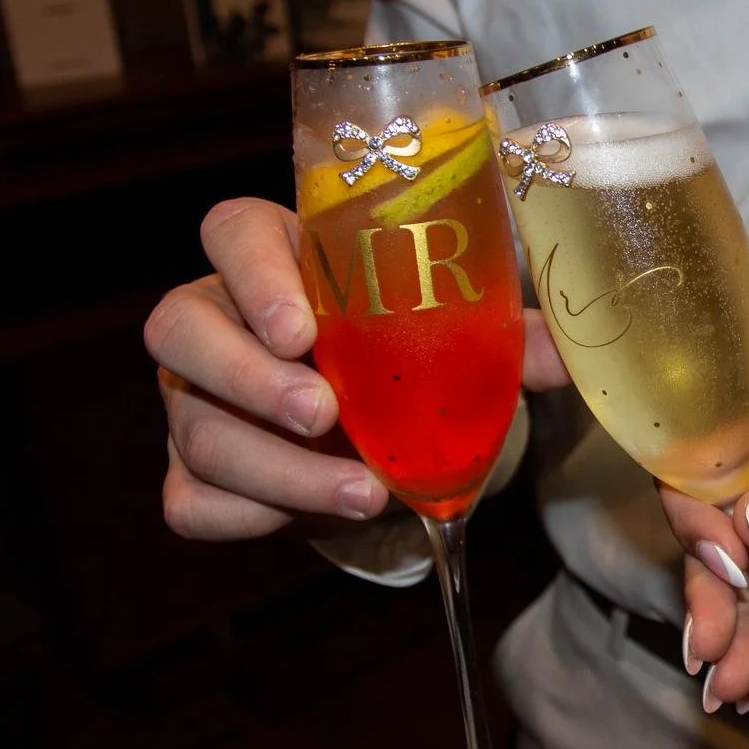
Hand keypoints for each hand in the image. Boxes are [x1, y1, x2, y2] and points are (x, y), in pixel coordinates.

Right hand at [144, 197, 568, 540]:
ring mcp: (193, 399)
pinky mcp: (191, 473)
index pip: (231, 231)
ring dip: (279, 470)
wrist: (371, 440)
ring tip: (364, 492)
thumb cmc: (399, 361)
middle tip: (325, 414)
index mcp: (277, 260)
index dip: (254, 271)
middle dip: (250, 379)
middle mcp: (216, 320)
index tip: (303, 326)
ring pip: (194, 431)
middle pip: (180, 329)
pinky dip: (255, 516)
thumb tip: (568, 354)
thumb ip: (498, 338)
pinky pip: (191, 501)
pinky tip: (318, 515)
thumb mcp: (445, 338)